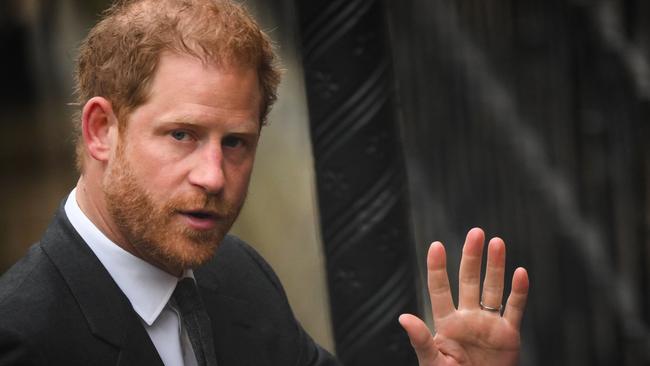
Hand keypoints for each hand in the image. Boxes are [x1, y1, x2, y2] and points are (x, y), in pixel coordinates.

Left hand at [399, 228, 528, 365]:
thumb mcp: (432, 362)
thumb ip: (421, 339)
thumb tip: (403, 317)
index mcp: (446, 323)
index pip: (440, 289)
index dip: (438, 268)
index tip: (436, 246)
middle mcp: (468, 318)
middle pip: (469, 280)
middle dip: (472, 256)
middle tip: (476, 232)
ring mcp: (489, 324)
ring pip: (492, 288)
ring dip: (495, 266)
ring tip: (496, 242)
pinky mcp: (508, 334)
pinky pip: (514, 309)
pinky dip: (519, 292)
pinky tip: (520, 273)